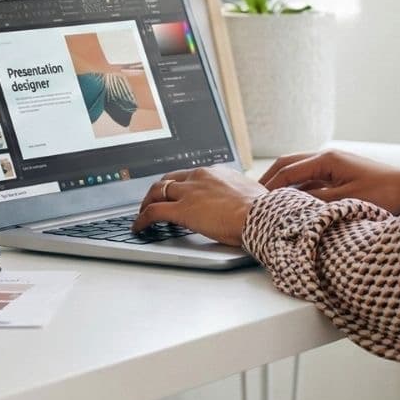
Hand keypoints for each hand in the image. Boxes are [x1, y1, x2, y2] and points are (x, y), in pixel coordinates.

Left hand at [132, 165, 267, 245]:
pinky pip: (153, 211)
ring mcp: (189, 192)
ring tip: (142, 213)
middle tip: (154, 201)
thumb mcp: (249, 194)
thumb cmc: (261, 209)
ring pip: (157, 191)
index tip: (178, 193)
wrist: (259, 215)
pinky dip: (142, 219)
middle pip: (169, 179)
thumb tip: (243, 203)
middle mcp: (200, 176)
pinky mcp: (181, 210)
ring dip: (147, 202)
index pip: (190, 175)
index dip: (180, 184)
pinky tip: (138, 227)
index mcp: (216, 172)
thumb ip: (239, 195)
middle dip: (159, 190)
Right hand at [259, 149, 399, 214]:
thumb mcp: (345, 202)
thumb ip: (313, 202)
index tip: (254, 204)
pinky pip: (312, 180)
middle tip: (254, 199)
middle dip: (269, 181)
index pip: (286, 171)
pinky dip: (298, 190)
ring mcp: (335, 166)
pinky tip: (294, 205)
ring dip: (283, 185)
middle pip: (288, 165)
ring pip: (299, 172)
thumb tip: (286, 205)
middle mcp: (328, 158)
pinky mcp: (343, 176)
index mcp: (326, 159)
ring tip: (269, 204)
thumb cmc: (386, 195)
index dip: (268, 187)